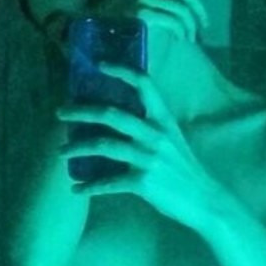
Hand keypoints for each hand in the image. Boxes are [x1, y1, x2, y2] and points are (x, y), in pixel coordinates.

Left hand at [56, 64, 224, 229]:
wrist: (205, 200)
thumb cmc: (184, 169)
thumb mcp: (172, 139)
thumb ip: (149, 126)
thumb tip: (116, 117)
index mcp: (163, 120)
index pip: (144, 84)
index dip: (121, 71)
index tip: (99, 65)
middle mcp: (155, 134)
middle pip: (111, 114)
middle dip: (81, 112)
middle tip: (60, 113)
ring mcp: (148, 158)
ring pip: (103, 145)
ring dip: (77, 148)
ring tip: (61, 152)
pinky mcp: (143, 182)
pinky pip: (108, 182)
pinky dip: (89, 187)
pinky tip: (76, 189)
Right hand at [134, 0, 214, 42]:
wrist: (122, 47)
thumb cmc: (142, 31)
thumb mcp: (163, 11)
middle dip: (200, 11)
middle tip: (205, 26)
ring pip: (182, 9)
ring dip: (190, 26)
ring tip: (190, 38)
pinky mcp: (143, 14)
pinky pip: (172, 20)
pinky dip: (180, 30)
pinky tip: (180, 38)